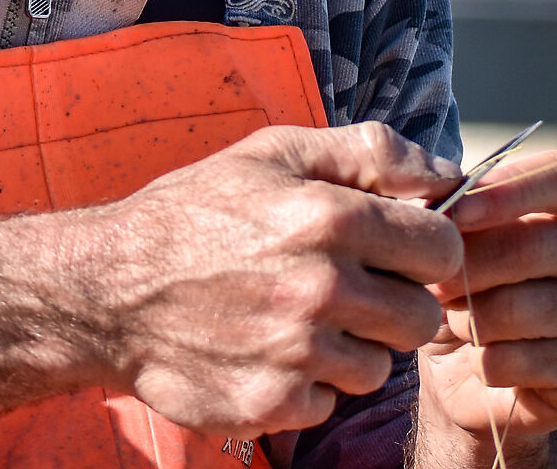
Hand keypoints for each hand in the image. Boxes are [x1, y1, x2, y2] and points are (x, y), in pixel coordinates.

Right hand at [81, 122, 464, 435]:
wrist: (110, 288)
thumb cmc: (198, 211)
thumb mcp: (276, 152)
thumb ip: (370, 153)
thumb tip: (447, 173)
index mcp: (330, 217)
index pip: (443, 247)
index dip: (428, 247)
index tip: (399, 249)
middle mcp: (320, 287)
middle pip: (422, 317)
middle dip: (395, 302)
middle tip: (347, 287)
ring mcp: (297, 353)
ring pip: (379, 366)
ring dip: (351, 347)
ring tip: (298, 316)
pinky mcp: (273, 403)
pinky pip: (330, 402)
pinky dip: (309, 383)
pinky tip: (269, 350)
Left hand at [417, 151, 556, 451]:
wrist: (489, 364)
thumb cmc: (481, 276)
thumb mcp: (468, 231)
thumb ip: (460, 206)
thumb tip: (438, 203)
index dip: (505, 191)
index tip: (452, 211)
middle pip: (534, 247)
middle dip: (467, 265)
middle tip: (430, 279)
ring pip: (521, 309)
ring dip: (469, 316)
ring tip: (453, 317)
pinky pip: (522, 360)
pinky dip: (483, 359)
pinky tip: (478, 356)